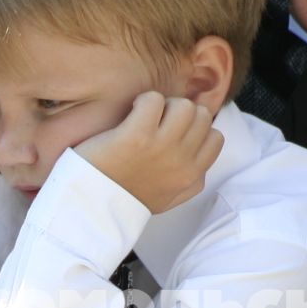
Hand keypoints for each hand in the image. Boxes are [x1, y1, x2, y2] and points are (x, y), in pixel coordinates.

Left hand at [74, 93, 222, 213]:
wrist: (91, 207)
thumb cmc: (125, 201)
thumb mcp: (167, 201)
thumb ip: (190, 185)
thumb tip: (201, 167)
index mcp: (191, 176)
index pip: (215, 138)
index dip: (197, 128)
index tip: (177, 130)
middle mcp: (181, 160)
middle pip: (201, 116)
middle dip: (182, 112)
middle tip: (159, 119)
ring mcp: (161, 146)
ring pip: (184, 105)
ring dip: (165, 104)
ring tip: (146, 114)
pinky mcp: (136, 135)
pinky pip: (154, 100)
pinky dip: (143, 100)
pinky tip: (131, 112)